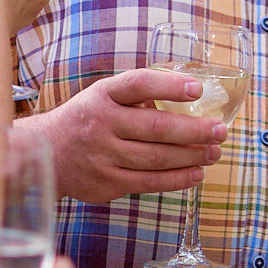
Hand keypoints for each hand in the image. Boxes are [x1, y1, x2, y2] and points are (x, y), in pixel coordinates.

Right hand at [24, 68, 223, 203]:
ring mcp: (103, 156)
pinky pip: (149, 182)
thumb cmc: (86, 120)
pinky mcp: (107, 183)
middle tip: (220, 130)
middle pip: (156, 127)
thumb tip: (188, 96)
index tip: (198, 89)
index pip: (138, 84)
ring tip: (214, 153)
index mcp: (103, 95)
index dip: (169, 86)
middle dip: (195, 130)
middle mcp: (101, 124)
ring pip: (157, 158)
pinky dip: (177, 179)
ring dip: (192, 157)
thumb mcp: (102, 96)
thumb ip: (137, 96)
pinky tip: (195, 174)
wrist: (47, 154)